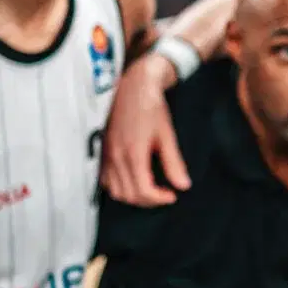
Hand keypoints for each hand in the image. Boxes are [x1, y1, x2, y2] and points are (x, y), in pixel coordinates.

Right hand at [100, 50, 191, 205]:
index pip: (143, 191)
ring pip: (116, 191)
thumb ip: (174, 163)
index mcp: (133, 153)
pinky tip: (134, 180)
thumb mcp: (167, 135)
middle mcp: (117, 156)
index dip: (159, 199)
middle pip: (129, 195)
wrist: (134, 87)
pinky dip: (120, 187)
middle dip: (149, 200)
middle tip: (164, 193)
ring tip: (151, 188)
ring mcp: (107, 155)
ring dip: (134, 196)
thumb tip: (183, 185)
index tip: (172, 195)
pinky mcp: (103, 152)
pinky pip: (106, 180)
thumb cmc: (151, 107)